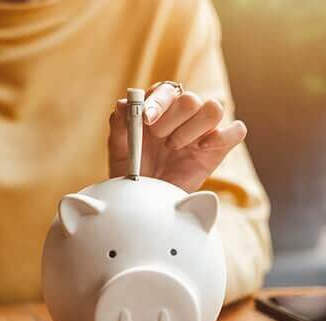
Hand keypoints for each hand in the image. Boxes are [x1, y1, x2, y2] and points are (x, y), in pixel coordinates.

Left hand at [108, 82, 246, 191]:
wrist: (144, 196)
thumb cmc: (132, 168)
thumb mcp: (119, 147)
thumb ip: (120, 124)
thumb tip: (123, 103)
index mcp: (161, 105)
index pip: (167, 90)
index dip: (158, 102)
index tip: (146, 120)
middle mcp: (184, 113)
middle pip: (191, 99)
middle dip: (171, 121)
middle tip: (158, 139)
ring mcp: (203, 128)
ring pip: (214, 108)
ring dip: (191, 129)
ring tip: (174, 147)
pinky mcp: (219, 146)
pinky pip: (236, 131)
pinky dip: (221, 136)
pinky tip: (200, 148)